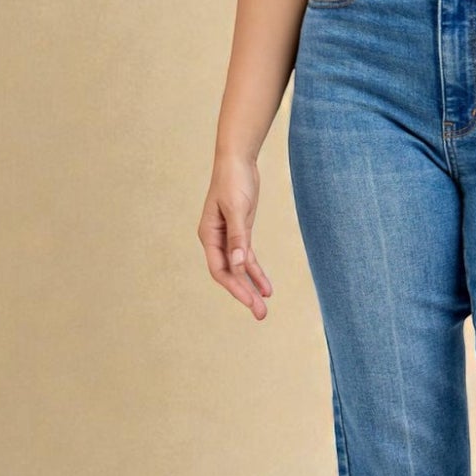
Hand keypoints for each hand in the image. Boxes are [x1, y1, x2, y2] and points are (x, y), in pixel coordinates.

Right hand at [199, 152, 272, 318]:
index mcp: (209, 236)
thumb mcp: (237, 209)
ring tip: (264, 307)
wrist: (238, 160)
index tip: (251, 302)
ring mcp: (228, 238)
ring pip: (239, 269)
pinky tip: (266, 288)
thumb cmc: (234, 181)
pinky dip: (257, 272)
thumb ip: (239, 238)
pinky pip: (248, 258)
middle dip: (244, 294)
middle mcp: (216, 240)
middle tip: (261, 315)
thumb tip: (240, 265)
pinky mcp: (241, 232)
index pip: (220, 270)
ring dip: (251, 287)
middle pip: (230, 274)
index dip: (235, 288)